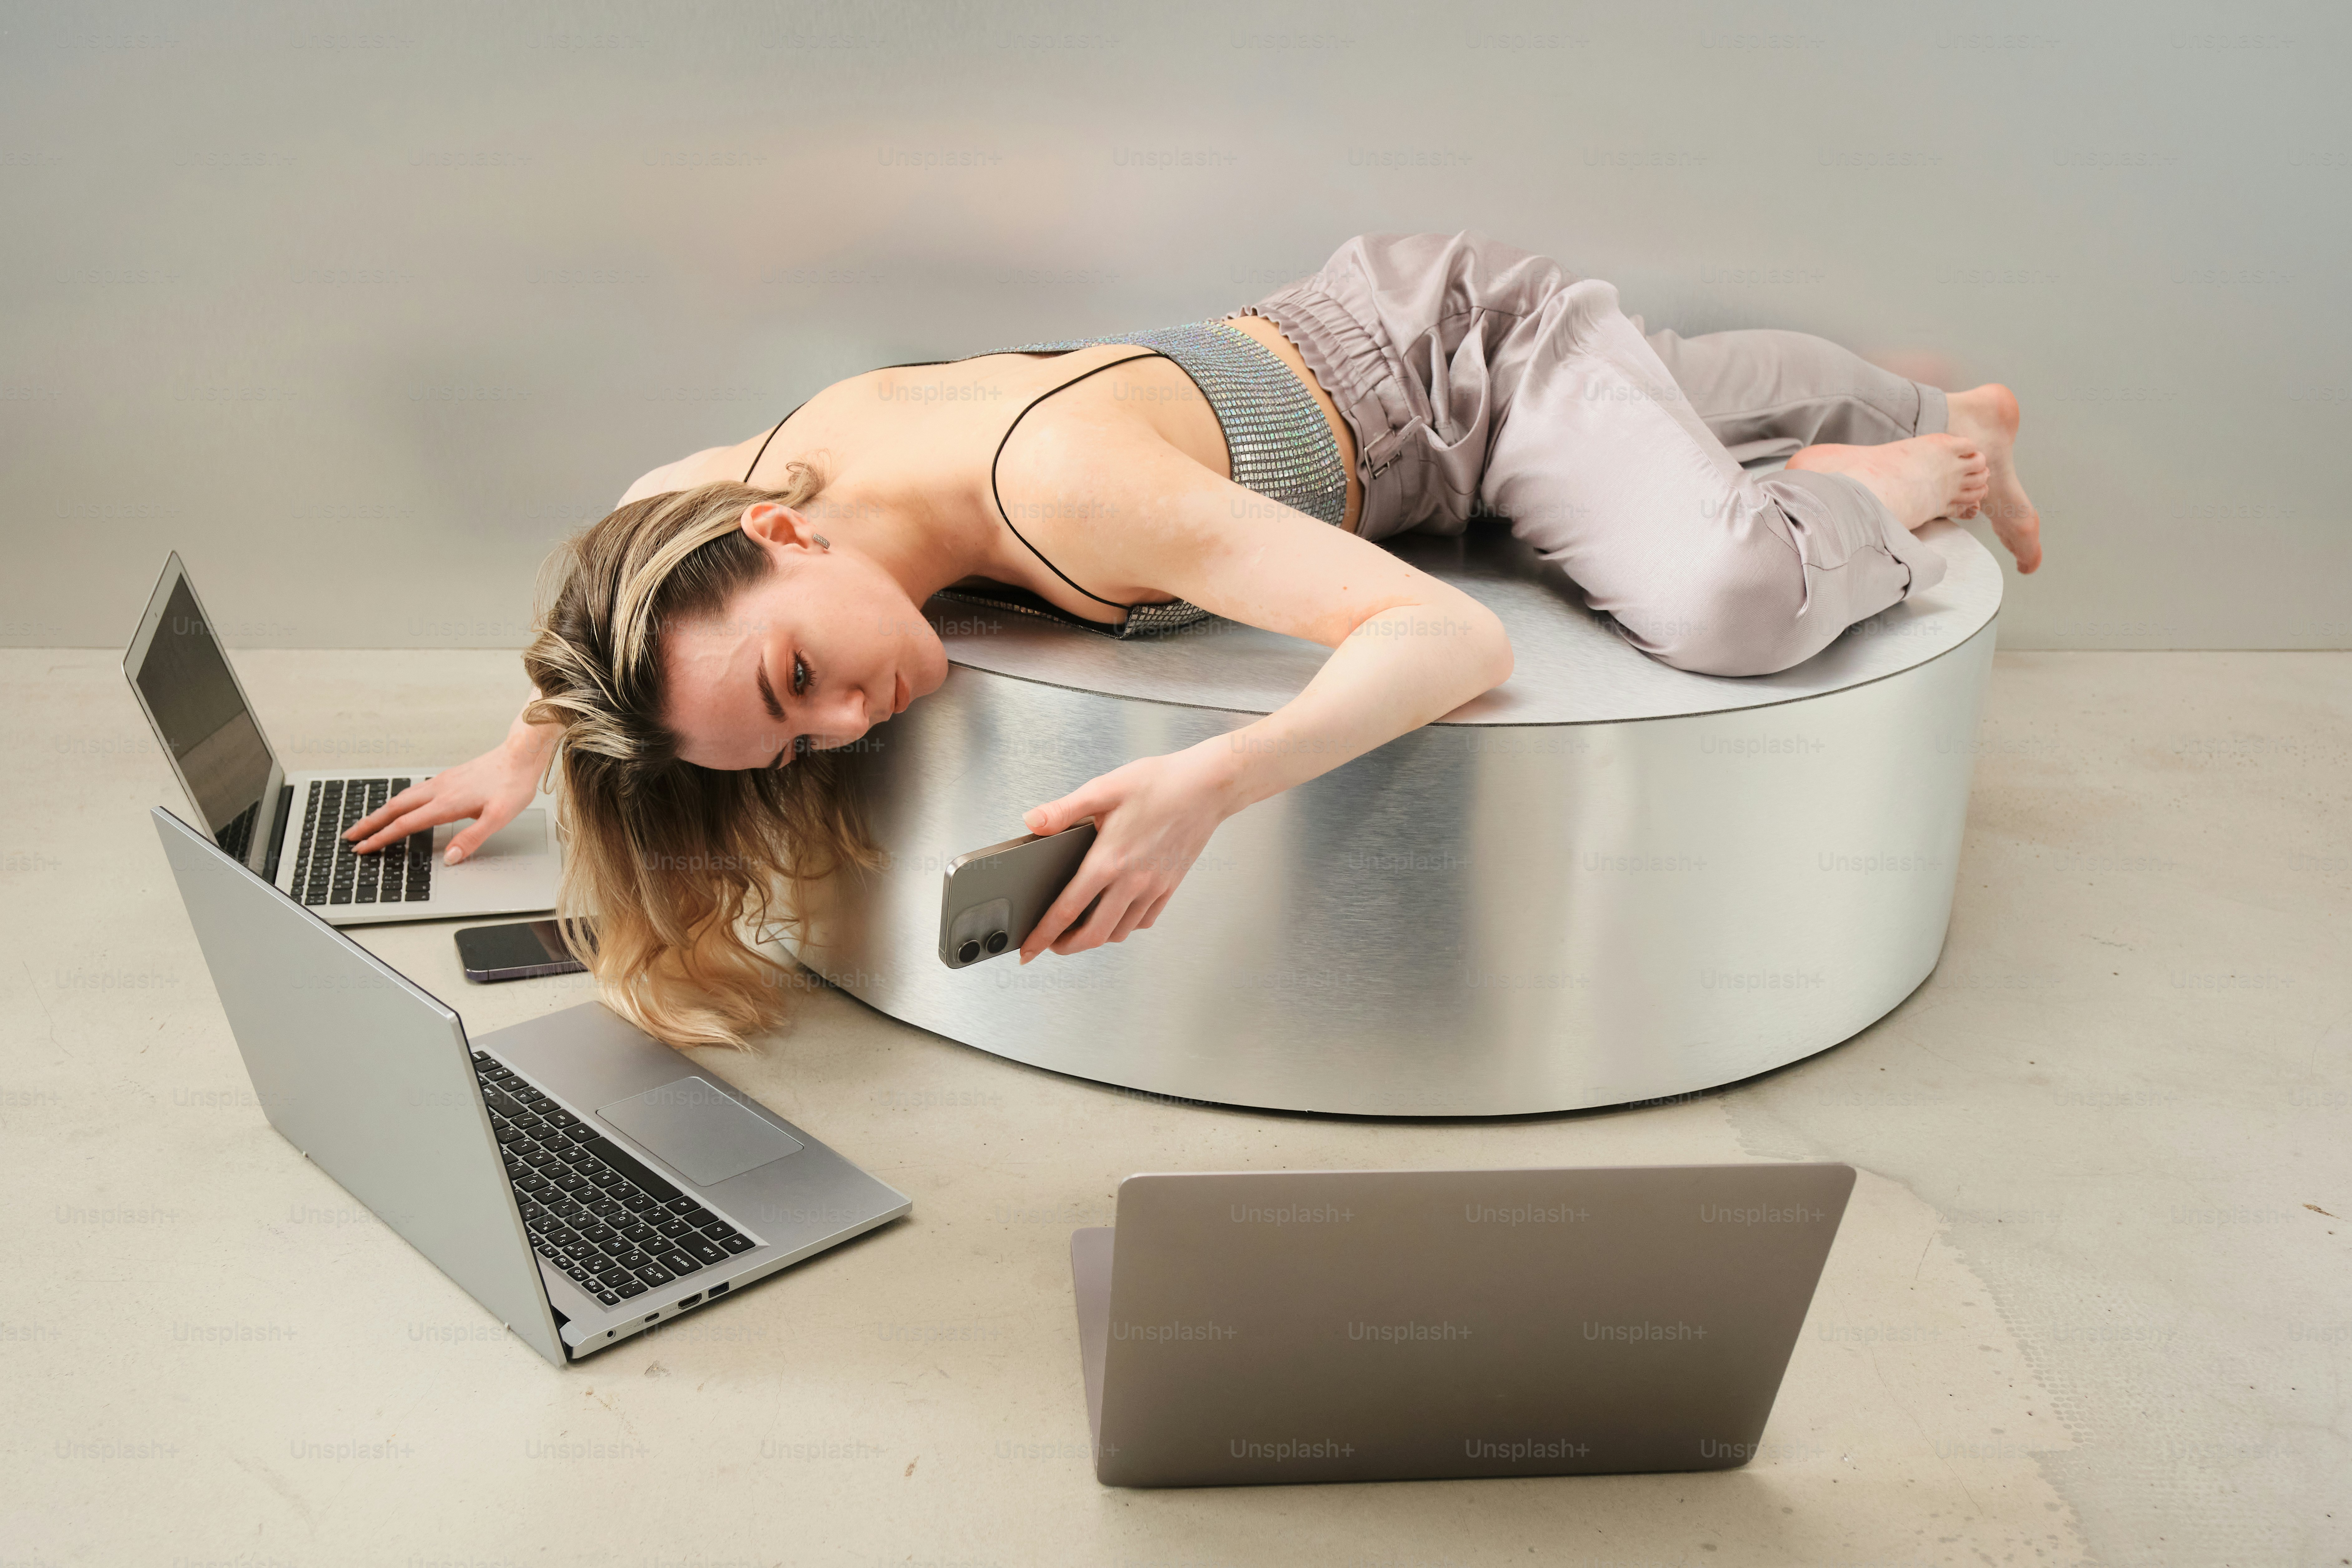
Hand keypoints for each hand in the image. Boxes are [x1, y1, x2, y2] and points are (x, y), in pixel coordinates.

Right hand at [345, 718, 553, 863]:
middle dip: (370, 823)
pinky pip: (414, 791)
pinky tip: (401, 806)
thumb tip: (450, 857)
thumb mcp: (498, 817)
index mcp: (446, 803)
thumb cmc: (513, 785)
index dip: (381, 838)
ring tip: (368, 824)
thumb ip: (472, 838)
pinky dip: (399, 802)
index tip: (363, 848)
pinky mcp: (448, 777)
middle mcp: (439, 790)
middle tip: (350, 836)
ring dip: (382, 812)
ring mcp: (441, 782)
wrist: (520, 755)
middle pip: (394, 808)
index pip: (405, 824)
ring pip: (402, 798)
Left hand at [1018, 749, 1236, 960]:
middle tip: (1051, 945)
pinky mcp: (1170, 885)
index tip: (1028, 950)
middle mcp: (1132, 881)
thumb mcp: (1104, 788)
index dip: (1043, 935)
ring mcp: (1153, 887)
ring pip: (1120, 931)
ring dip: (1096, 937)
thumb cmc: (1158, 783)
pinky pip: (1145, 920)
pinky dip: (1126, 926)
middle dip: (1067, 946)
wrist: (1207, 786)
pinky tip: (1116, 914)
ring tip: (1079, 929)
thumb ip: (1064, 810)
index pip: (1067, 909)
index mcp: (1108, 860)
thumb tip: (1031, 822)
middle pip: (1094, 934)